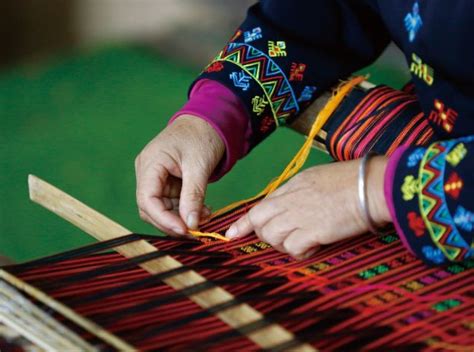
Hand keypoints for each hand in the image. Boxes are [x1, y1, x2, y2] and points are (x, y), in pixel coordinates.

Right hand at [135, 115, 224, 234]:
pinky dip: (186, 210)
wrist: (209, 122)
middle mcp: (148, 172)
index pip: (147, 199)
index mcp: (150, 163)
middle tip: (196, 230)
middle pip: (151, 208)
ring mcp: (156, 178)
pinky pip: (171, 203)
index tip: (185, 230)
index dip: (163, 219)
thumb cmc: (202, 136)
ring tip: (205, 217)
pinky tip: (202, 211)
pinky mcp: (166, 182)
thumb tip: (191, 225)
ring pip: (162, 209)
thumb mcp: (199, 167)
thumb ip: (193, 196)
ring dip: (182, 218)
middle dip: (173, 222)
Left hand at [225, 156, 390, 258]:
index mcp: (292, 186)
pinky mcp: (312, 230)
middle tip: (284, 238)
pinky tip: (315, 246)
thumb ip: (299, 191)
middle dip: (264, 235)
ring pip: (272, 237)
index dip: (244, 222)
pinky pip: (292, 248)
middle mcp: (290, 200)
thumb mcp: (317, 178)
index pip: (259, 205)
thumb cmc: (352, 180)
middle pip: (259, 222)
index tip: (232, 234)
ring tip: (305, 240)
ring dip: (284, 244)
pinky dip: (301, 252)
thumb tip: (289, 205)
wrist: (372, 185)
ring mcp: (299, 215)